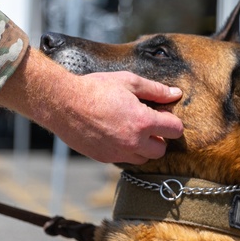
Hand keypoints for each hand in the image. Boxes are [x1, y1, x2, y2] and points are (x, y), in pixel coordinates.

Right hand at [0, 49, 183, 163]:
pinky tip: (114, 134)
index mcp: (143, 121)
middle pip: (161, 150)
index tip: (163, 114)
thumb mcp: (128, 81)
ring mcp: (118, 153)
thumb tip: (176, 93)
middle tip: (147, 124)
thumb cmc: (95, 89)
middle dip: (158, 138)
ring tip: (130, 130)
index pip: (175, 130)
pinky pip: (123, 159)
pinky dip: (124, 150)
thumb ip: (155, 90)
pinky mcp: (104, 158)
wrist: (63, 104)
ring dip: (142, 147)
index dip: (172, 121)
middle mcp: (133, 142)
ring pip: (142, 159)